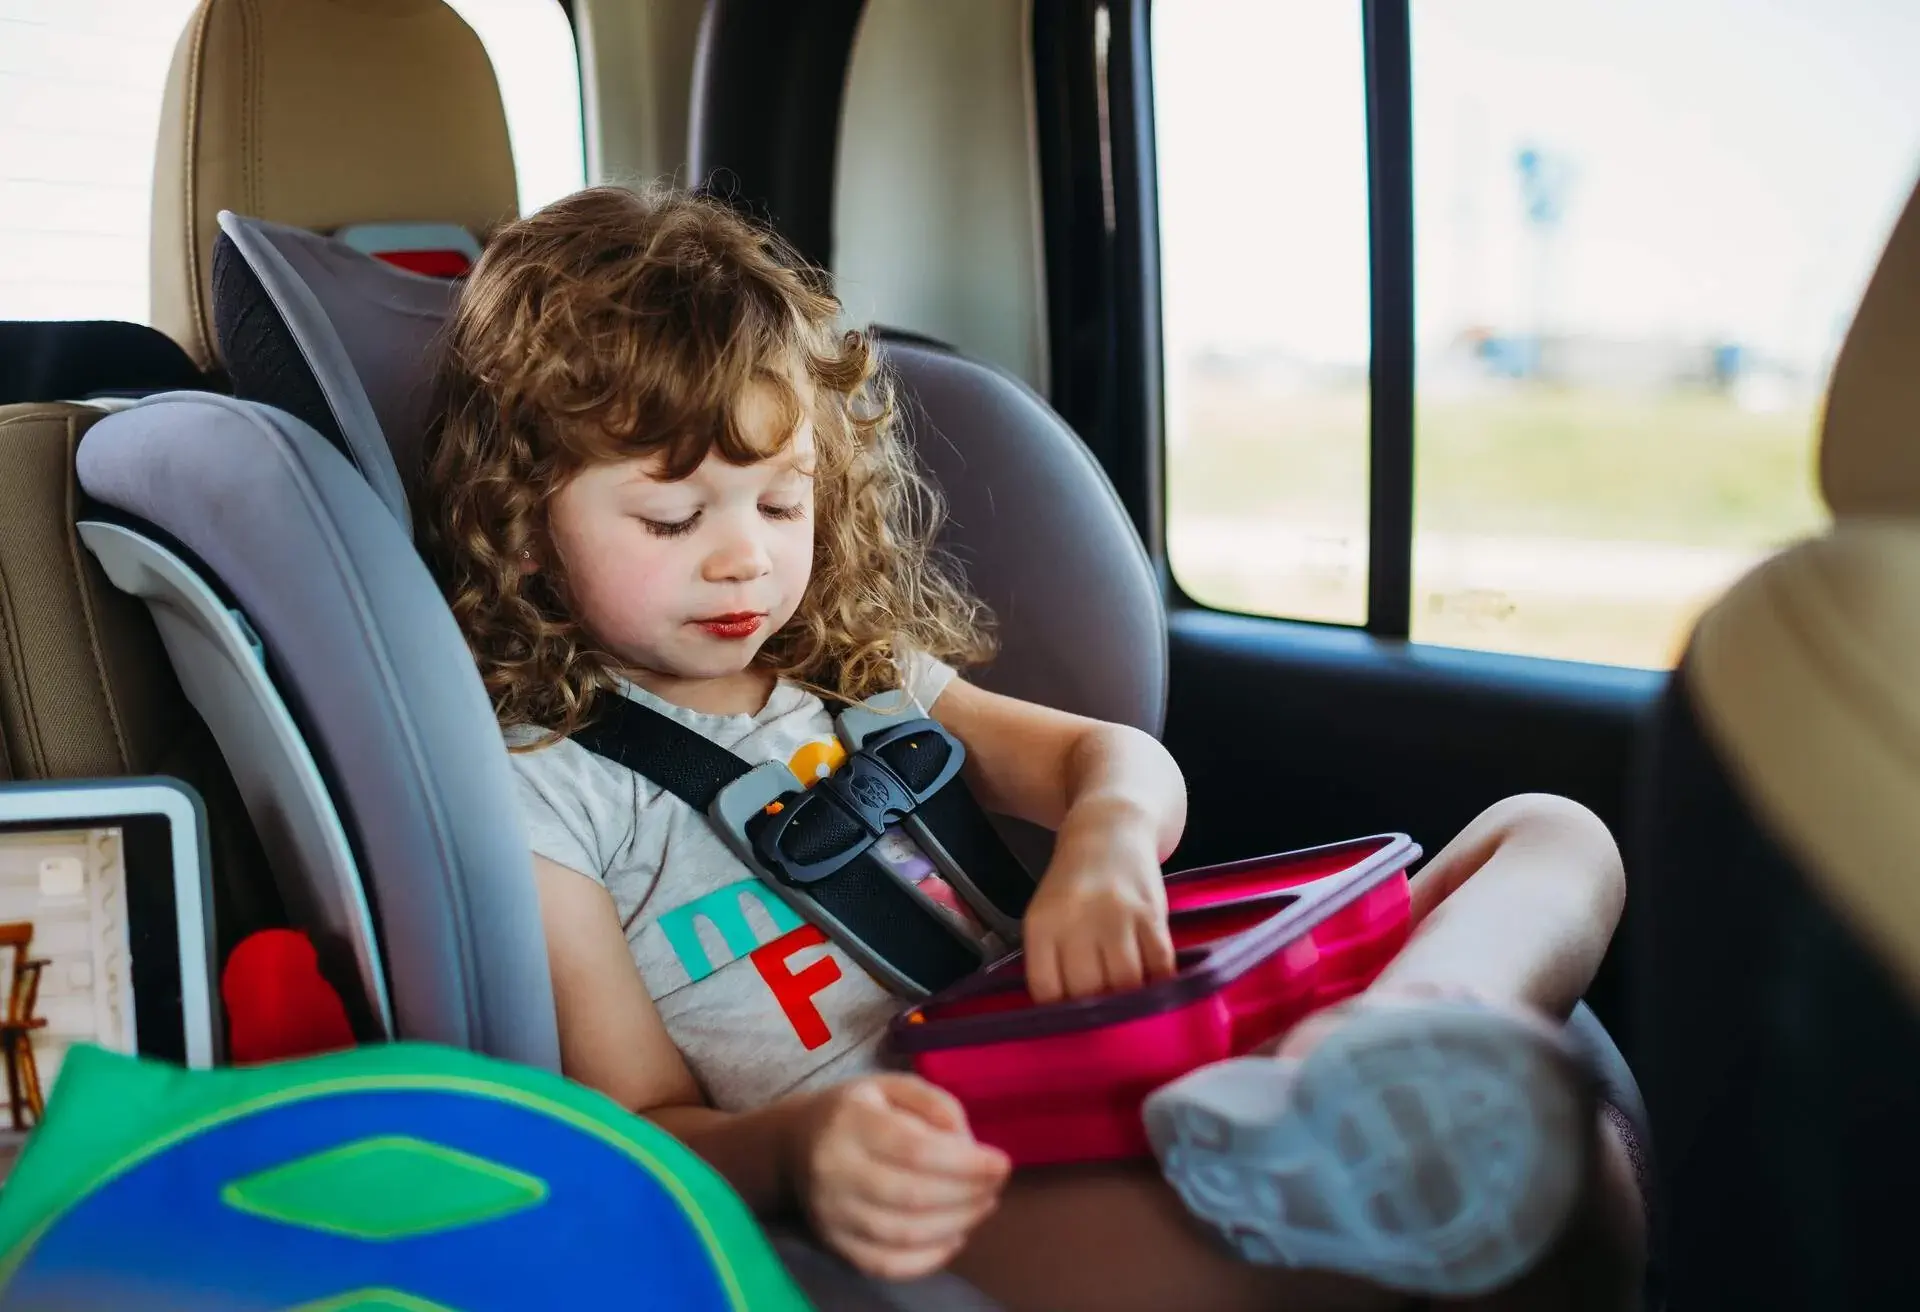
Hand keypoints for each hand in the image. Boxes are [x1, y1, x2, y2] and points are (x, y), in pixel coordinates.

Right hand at [792, 1074, 1010, 1280]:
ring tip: (983, 1205)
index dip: (965, 1163)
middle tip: (996, 1185)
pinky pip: (887, 1265)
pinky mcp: (835, 1245)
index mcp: (851, 1122)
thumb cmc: (858, 1111)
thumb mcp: (893, 1086)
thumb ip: (935, 1104)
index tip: (1002, 1163)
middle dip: (967, 1194)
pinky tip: (956, 1237)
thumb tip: (968, 1143)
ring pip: (903, 1234)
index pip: (915, 1150)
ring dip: (956, 1224)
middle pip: (912, 1196)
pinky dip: (930, 1259)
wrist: (794, 1146)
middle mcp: (835, 1171)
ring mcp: (832, 1214)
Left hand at [1022, 810, 1176, 1002]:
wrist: (1109, 830)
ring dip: (1130, 1000)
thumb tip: (1068, 1016)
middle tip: (1107, 1016)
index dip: (1061, 1013)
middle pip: (1088, 991)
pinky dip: (1159, 982)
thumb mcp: (1047, 914)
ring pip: (1125, 984)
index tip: (1073, 1020)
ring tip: (1131, 1004)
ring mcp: (1116, 917)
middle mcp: (1076, 922)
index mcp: (1042, 925)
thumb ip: (1052, 959)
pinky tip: (1155, 986)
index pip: (1047, 991)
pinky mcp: (1151, 914)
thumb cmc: (1074, 883)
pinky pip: (1159, 964)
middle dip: (1097, 1011)